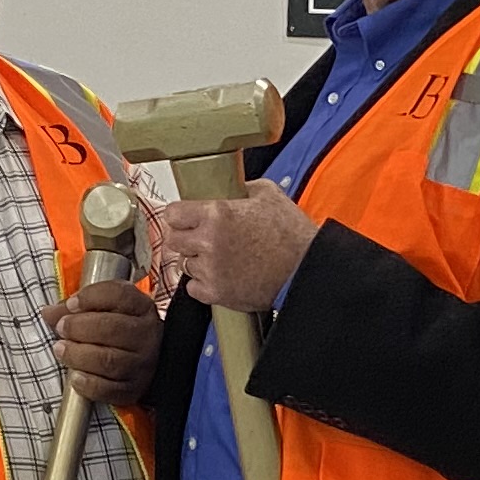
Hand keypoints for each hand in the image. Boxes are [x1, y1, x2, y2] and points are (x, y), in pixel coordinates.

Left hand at [48, 277, 159, 408]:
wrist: (140, 359)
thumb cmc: (116, 328)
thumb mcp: (102, 308)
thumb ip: (76, 307)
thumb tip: (48, 313)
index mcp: (141, 307)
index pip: (119, 296)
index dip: (91, 298)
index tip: (71, 304)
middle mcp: (146, 335)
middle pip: (112, 328)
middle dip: (79, 327)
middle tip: (61, 328)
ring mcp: (142, 364)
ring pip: (108, 361)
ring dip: (78, 355)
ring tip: (60, 350)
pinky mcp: (133, 389)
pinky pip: (109, 389)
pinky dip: (88, 384)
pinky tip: (75, 376)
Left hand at [154, 184, 315, 311]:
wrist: (307, 270)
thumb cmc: (292, 234)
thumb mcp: (269, 194)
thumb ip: (241, 187)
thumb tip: (228, 186)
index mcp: (217, 213)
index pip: (172, 213)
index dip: (179, 215)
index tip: (185, 218)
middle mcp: (209, 242)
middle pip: (173, 239)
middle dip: (185, 238)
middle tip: (201, 238)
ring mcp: (211, 270)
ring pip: (184, 264)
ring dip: (196, 260)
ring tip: (219, 258)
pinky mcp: (217, 293)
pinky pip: (193, 288)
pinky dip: (203, 283)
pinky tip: (221, 275)